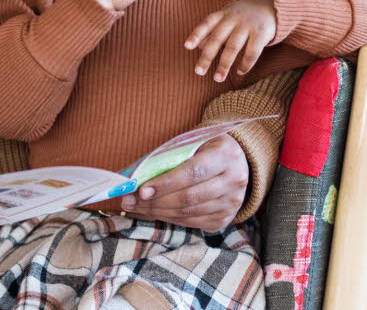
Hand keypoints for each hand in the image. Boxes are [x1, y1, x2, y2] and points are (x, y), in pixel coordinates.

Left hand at [120, 135, 247, 231]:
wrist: (237, 162)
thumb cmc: (205, 149)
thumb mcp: (193, 143)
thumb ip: (169, 157)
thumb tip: (136, 177)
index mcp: (225, 155)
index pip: (193, 172)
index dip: (166, 183)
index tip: (142, 190)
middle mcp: (233, 181)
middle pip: (189, 197)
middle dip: (155, 202)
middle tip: (129, 201)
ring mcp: (231, 203)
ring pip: (188, 213)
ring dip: (157, 212)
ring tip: (135, 207)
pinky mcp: (224, 219)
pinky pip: (191, 222)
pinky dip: (169, 218)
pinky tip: (153, 212)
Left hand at [185, 0, 276, 81]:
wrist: (273, 5)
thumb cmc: (244, 15)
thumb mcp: (227, 16)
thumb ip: (213, 29)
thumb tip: (198, 46)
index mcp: (223, 14)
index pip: (206, 23)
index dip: (196, 34)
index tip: (187, 46)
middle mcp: (233, 18)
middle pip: (217, 39)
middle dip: (207, 57)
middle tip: (199, 72)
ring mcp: (247, 25)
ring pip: (232, 47)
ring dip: (224, 65)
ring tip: (217, 78)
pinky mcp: (261, 32)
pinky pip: (252, 51)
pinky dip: (246, 64)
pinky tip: (240, 72)